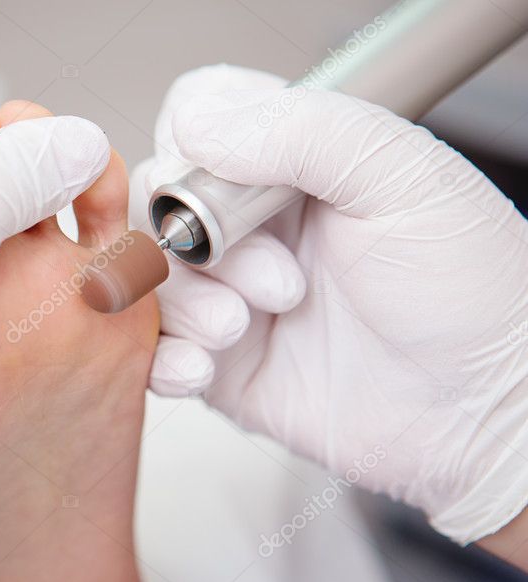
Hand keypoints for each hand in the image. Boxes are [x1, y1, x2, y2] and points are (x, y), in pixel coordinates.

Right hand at [133, 64, 527, 543]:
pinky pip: (154, 353)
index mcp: (295, 165)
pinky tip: (206, 368)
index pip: (197, 120)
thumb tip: (197, 122)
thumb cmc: (468, 291)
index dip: (189, 148)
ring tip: (244, 327)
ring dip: (186, 303)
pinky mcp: (221, 365)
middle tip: (273, 276)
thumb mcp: (403, 178)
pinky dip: (164, 360)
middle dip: (199, 243)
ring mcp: (232, 296)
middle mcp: (256, 226)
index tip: (220, 187)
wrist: (483, 411)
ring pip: (149, 278)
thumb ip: (303, 132)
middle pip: (159, 203)